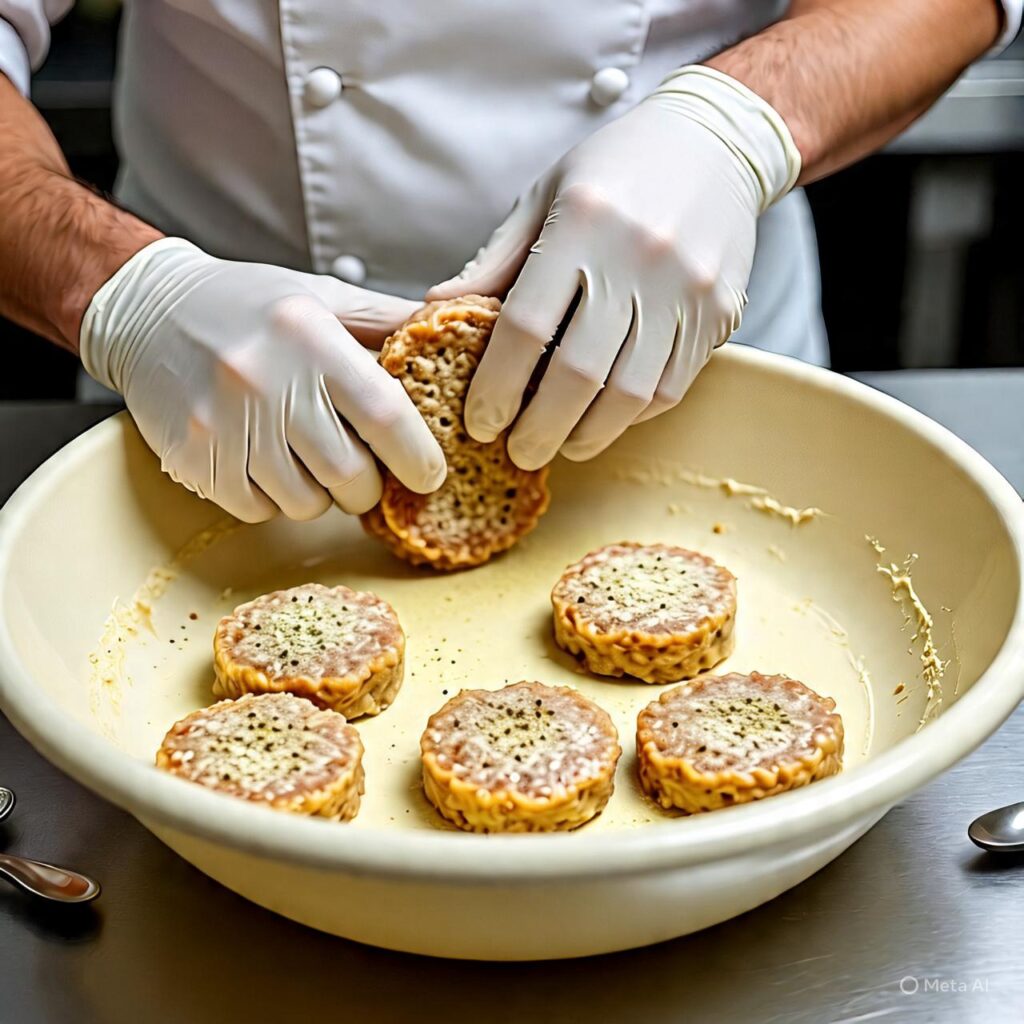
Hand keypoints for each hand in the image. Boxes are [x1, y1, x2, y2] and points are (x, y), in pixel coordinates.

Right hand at [80, 239, 444, 521]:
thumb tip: (445, 333)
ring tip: (306, 456)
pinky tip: (265, 462)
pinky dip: (273, 499)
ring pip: (306, 503)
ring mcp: (225, 424)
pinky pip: (259, 510)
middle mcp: (267, 382)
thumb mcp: (322, 297)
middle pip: (350, 475)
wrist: (147, 309)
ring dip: (320, 493)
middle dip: (369, 485)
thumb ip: (385, 320)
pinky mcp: (194, 457)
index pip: (385, 415)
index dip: (417, 457)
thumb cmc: (247, 305)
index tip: (429, 475)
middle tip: (362, 468)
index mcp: (310, 338)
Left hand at [428, 66, 800, 469]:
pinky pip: (671, 386)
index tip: (480, 421)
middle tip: (518, 453)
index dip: (497, 386)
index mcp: (583, 223)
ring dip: (588, 433)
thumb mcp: (545, 196)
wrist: (716, 144)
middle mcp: (639, 258)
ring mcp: (686, 290)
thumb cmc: (616, 169)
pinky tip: (606, 418)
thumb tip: (437, 307)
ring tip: (562, 446)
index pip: (526, 327)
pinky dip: (632, 415)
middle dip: (539, 428)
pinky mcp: (719, 313)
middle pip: (578, 374)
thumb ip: (496, 258)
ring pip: (630, 393)